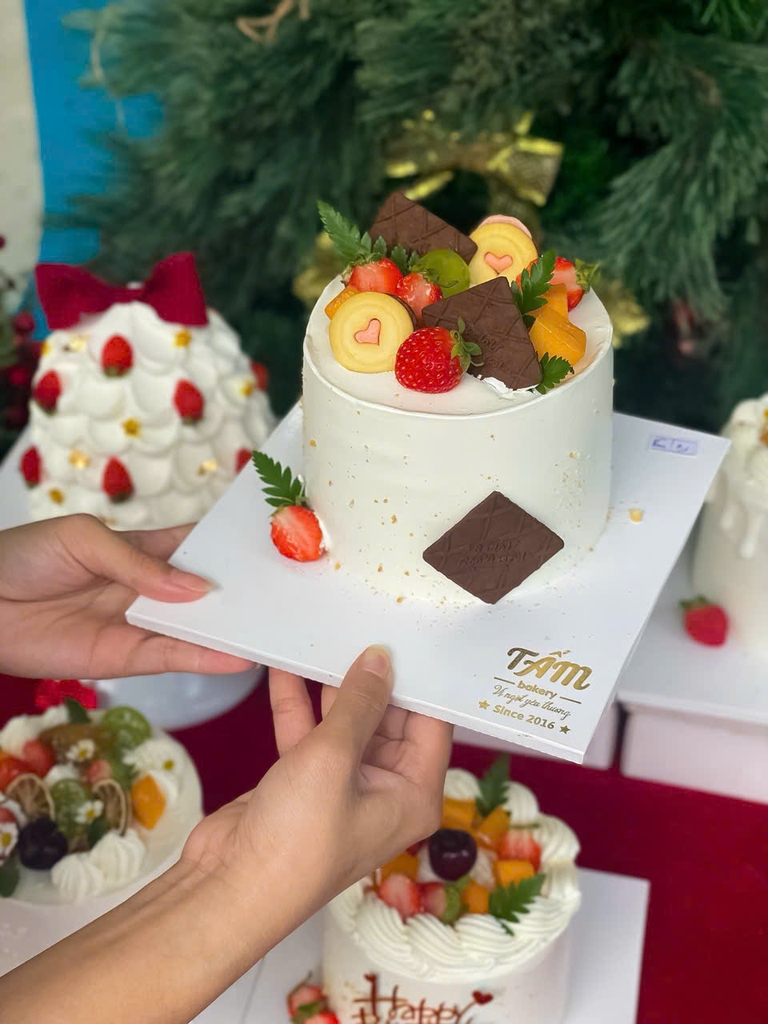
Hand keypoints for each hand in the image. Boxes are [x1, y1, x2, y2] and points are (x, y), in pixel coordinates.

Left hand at [0, 514, 252, 679]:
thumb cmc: (26, 556)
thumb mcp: (85, 540)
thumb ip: (140, 565)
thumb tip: (198, 590)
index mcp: (144, 549)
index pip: (198, 547)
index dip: (232, 549)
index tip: (277, 548)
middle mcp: (150, 588)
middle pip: (206, 591)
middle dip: (243, 593)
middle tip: (291, 596)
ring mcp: (139, 624)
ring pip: (195, 628)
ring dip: (231, 630)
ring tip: (274, 632)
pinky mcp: (124, 659)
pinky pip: (171, 657)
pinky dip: (204, 659)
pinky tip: (237, 659)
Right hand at [183, 647, 452, 923]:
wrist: (229, 889)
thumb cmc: (297, 837)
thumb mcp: (334, 758)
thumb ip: (359, 702)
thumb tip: (381, 658)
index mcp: (414, 794)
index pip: (430, 724)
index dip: (420, 680)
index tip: (409, 634)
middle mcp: (386, 790)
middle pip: (389, 719)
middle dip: (372, 676)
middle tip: (363, 623)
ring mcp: (343, 787)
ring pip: (346, 723)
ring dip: (331, 685)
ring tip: (326, 635)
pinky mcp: (303, 783)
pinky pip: (310, 734)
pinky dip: (297, 704)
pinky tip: (284, 667)